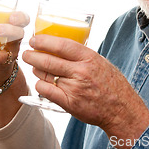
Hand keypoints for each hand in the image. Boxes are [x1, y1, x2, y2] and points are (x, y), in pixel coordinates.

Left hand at [22, 34, 148, 144]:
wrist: (121, 109)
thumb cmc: (112, 84)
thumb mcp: (100, 62)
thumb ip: (81, 55)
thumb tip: (60, 46)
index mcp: (89, 58)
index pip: (61, 45)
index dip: (44, 41)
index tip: (35, 40)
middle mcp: (80, 72)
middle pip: (48, 60)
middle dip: (32, 55)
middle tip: (26, 53)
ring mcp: (74, 88)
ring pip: (45, 75)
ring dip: (36, 69)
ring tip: (34, 66)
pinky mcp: (69, 103)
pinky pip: (46, 91)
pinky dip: (39, 85)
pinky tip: (40, 82)